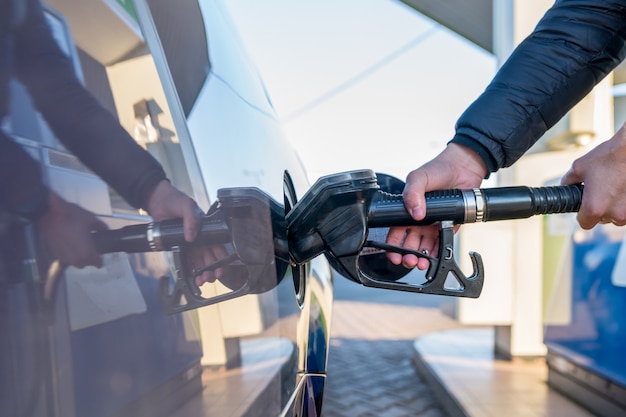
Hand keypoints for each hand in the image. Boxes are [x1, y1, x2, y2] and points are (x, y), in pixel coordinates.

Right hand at [37, 191, 107, 267]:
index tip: (100, 253)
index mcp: (87, 253)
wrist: (48, 214)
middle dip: (90, 257)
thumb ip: (101, 227)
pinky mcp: (55, 255)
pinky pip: (67, 258)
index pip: (97, 263)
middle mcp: (76, 260)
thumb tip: (105, 231)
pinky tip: (70, 244)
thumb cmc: (72, 216)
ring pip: (76, 262)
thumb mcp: (91, 219)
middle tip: (91, 247)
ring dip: (80, 257)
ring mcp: (64, 258)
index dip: (100, 259)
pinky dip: (70, 254)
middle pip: (87, 263)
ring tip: (80, 245)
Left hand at [146, 180, 222, 284]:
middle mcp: (200, 238)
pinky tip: (192, 277)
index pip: (219, 246)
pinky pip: (187, 262)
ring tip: (201, 280)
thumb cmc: (175, 200)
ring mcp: (190, 244)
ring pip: (201, 263)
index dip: (222, 259)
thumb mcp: (187, 205)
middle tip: (209, 277)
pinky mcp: (179, 247)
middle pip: (211, 258)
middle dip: (213, 270)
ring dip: (202, 273)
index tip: (220, 269)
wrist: (157, 201)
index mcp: (207, 229)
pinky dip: (191, 271)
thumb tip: (192, 237)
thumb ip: (192, 219)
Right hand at [386, 143, 486, 268]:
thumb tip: (415, 213)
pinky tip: (434, 258)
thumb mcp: (418, 177)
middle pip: (408, 244)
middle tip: (409, 260)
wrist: (464, 167)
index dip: (392, 245)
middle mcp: (419, 219)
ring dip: (421, 258)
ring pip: (423, 247)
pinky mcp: (449, 226)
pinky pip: (441, 244)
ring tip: (421, 263)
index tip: (393, 254)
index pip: (395, 231)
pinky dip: (437, 253)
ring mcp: (433, 224)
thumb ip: (412, 193)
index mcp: (407, 209)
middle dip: (406, 255)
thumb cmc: (439, 168)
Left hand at [561, 124, 625, 228]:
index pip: (584, 224)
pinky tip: (622, 188)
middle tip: (600, 191)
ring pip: (617, 216)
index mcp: (594, 207)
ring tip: (613, 187)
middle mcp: (614, 214)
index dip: (582, 215)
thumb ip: (568, 181)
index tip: (583, 207)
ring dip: (614, 207)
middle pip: (602, 219)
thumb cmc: (609, 156)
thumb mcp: (579, 167)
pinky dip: (625, 202)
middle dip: (599, 208)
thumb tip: (565, 186)